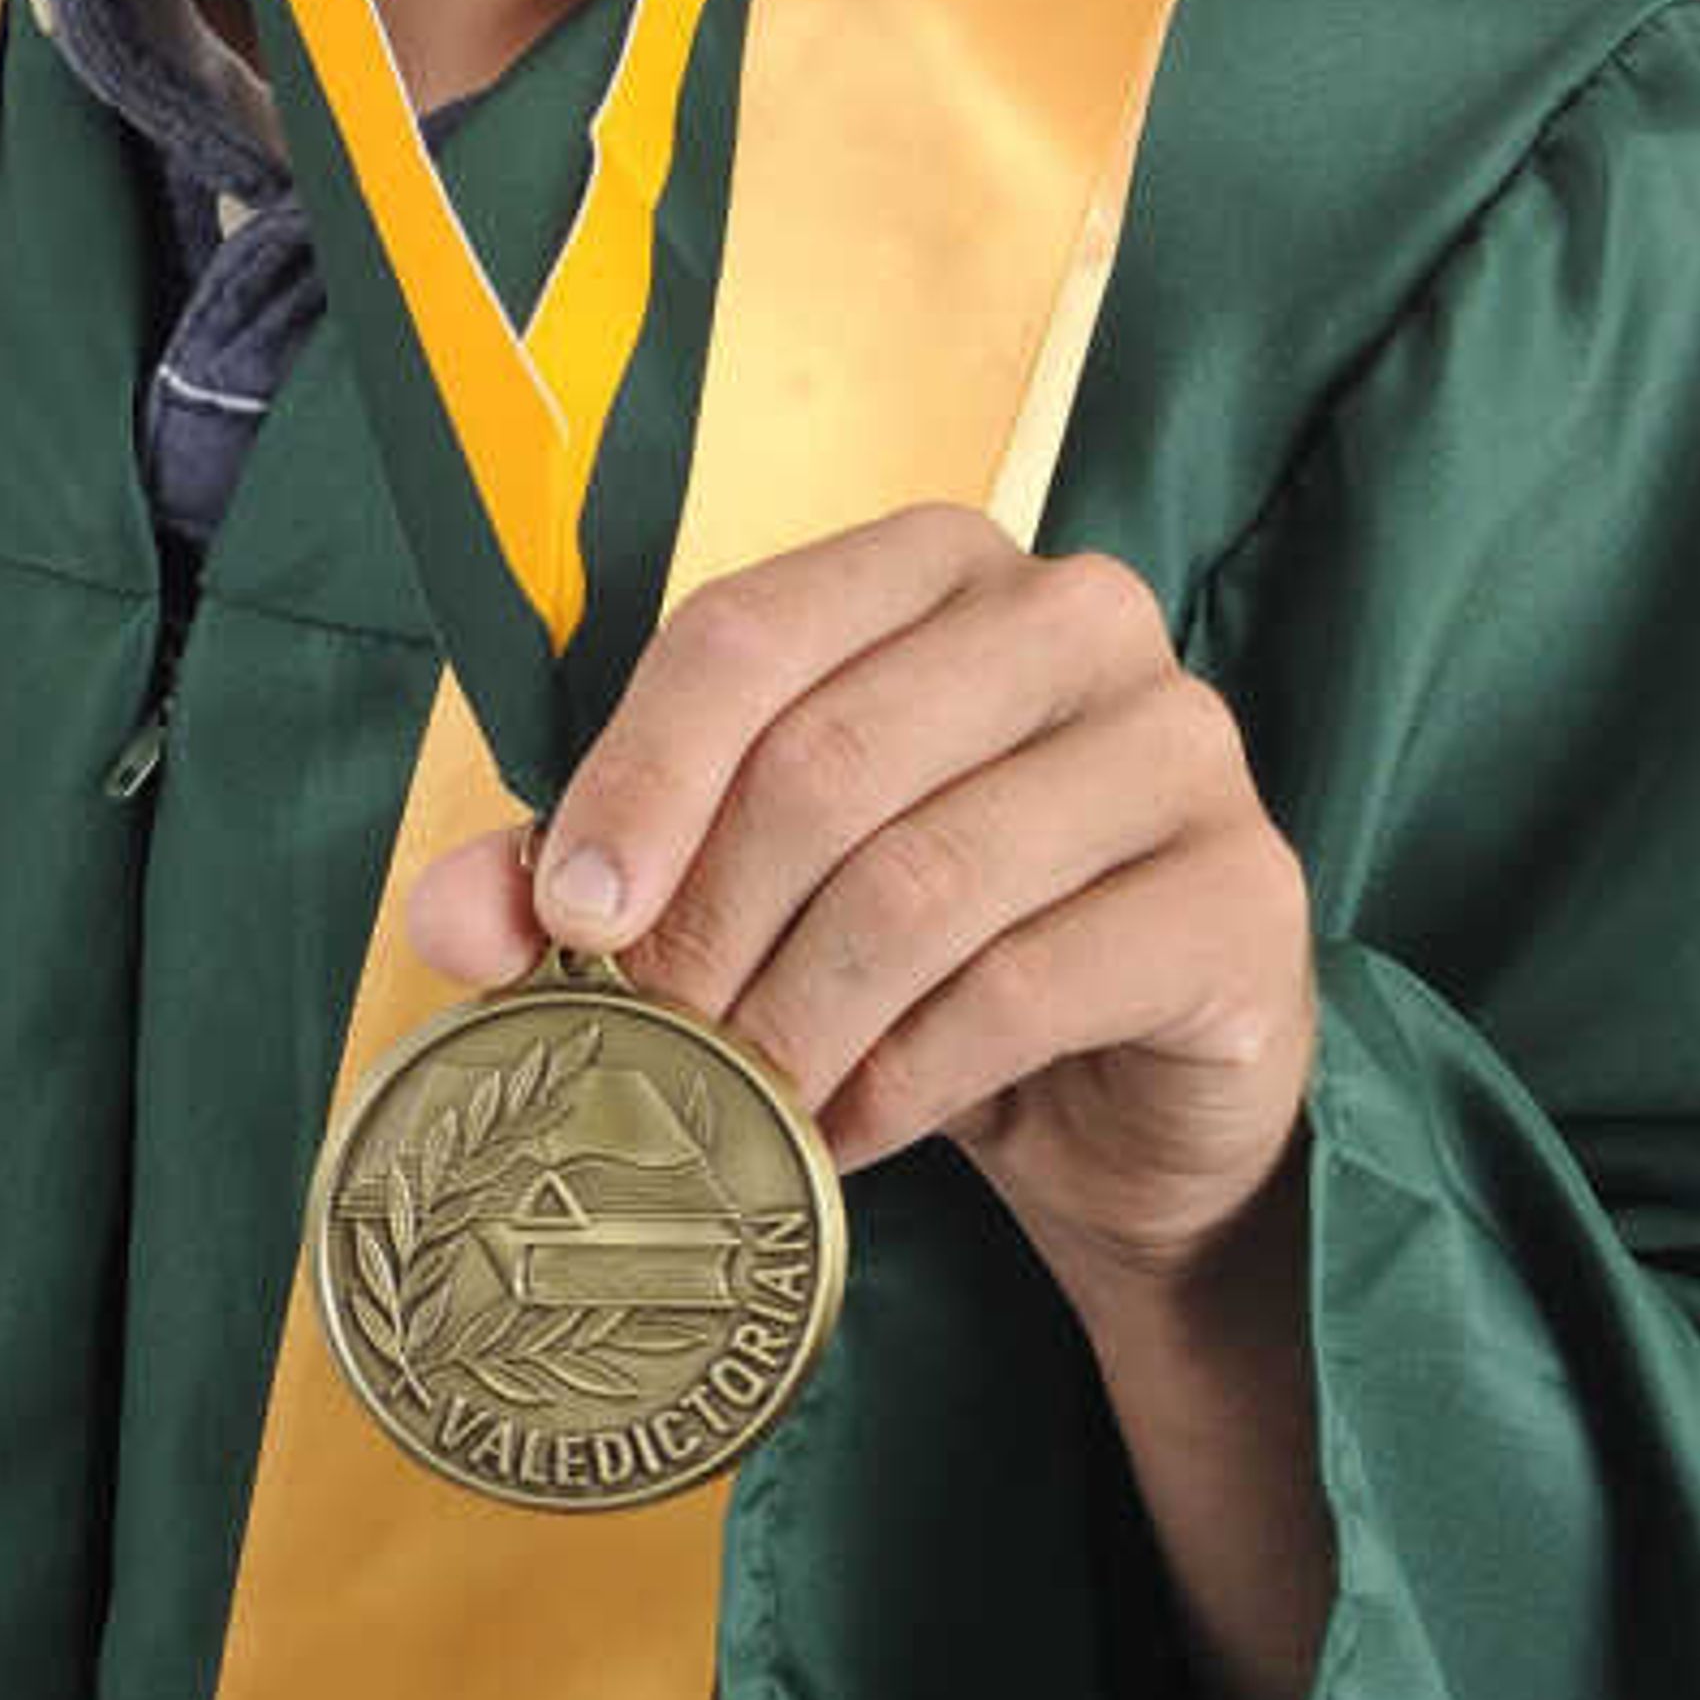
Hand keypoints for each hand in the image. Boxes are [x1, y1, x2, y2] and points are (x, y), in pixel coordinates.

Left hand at [405, 502, 1319, 1301]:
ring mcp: (1182, 744)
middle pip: (826, 757)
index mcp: (938, 565)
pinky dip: (905, 1080)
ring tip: (736, 1107)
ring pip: (923, 878)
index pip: (748, 633)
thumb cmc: (922, 953)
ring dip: (796, 1019)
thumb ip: (592, 879)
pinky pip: (1026, 985)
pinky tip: (850, 1135)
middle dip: (706, 926)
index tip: (569, 922)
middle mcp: (1076, 616)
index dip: (635, 780)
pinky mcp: (1243, 894)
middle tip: (645, 1046)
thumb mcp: (744, 896)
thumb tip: (456, 921)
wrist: (1128, 1099)